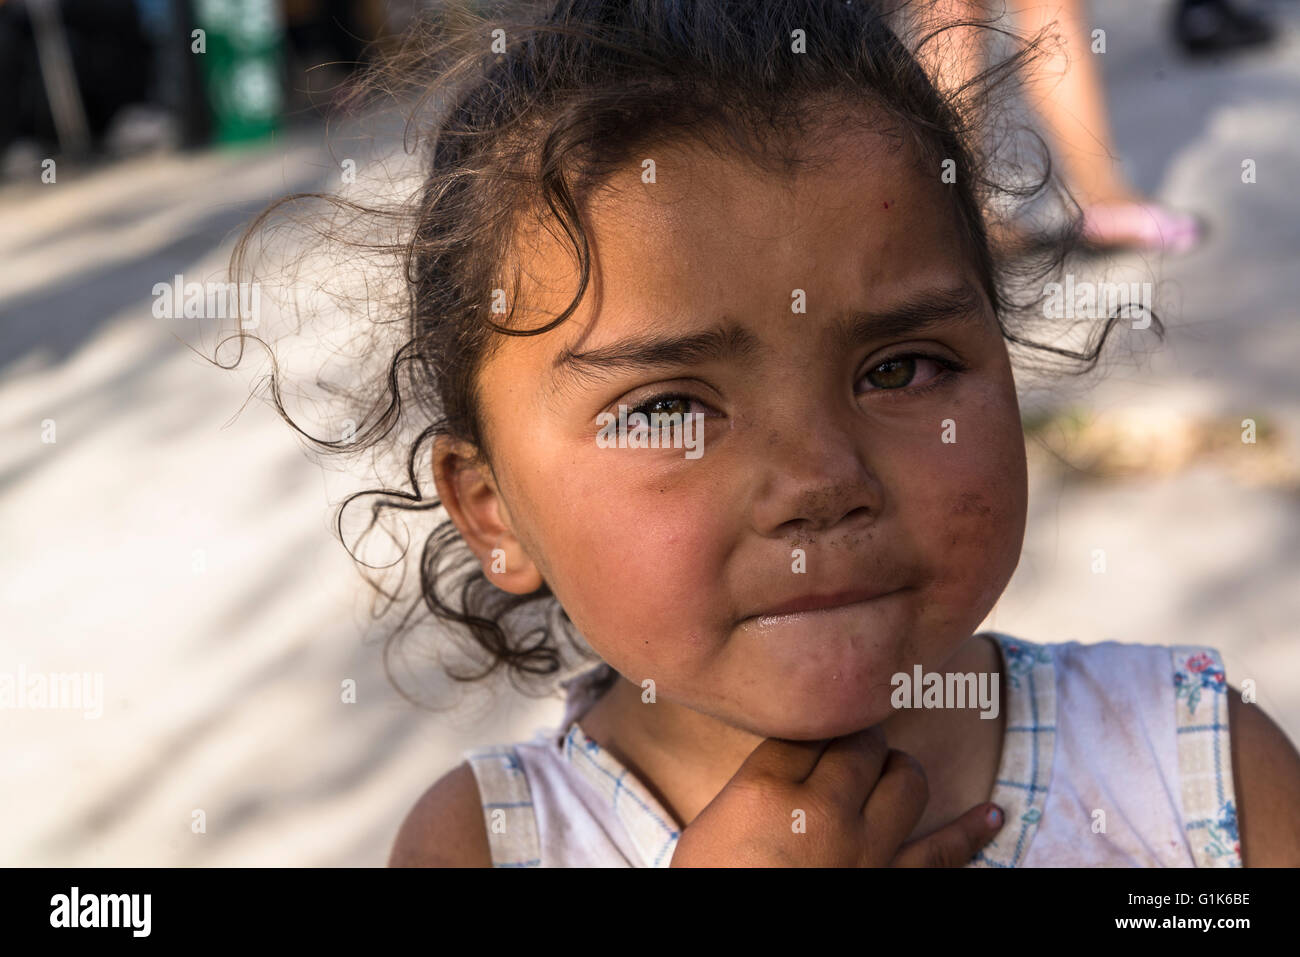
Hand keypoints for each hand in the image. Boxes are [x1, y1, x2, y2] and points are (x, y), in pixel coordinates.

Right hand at [669, 725, 1003, 866]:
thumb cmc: (715, 887)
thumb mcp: (708, 830)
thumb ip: (749, 786)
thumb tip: (788, 756)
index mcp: (767, 791)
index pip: (806, 726)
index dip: (815, 718)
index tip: (818, 717)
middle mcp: (823, 812)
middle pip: (859, 743)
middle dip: (857, 736)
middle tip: (850, 739)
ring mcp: (866, 852)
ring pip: (905, 780)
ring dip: (899, 769)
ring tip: (890, 770)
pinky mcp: (894, 886)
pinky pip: (945, 853)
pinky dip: (972, 832)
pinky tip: (992, 814)